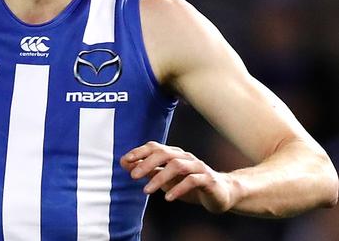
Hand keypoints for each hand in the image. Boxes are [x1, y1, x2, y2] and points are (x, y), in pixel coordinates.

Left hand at [120, 141, 236, 213]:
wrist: (220, 193)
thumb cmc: (189, 184)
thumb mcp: (166, 178)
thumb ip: (148, 170)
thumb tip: (125, 163)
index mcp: (174, 154)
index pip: (154, 147)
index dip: (139, 152)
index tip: (124, 161)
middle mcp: (185, 157)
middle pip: (164, 154)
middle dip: (146, 164)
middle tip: (133, 176)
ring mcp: (198, 166)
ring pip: (177, 166)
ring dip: (159, 177)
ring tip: (146, 190)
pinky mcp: (208, 179)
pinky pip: (193, 180)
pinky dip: (178, 188)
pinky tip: (168, 198)